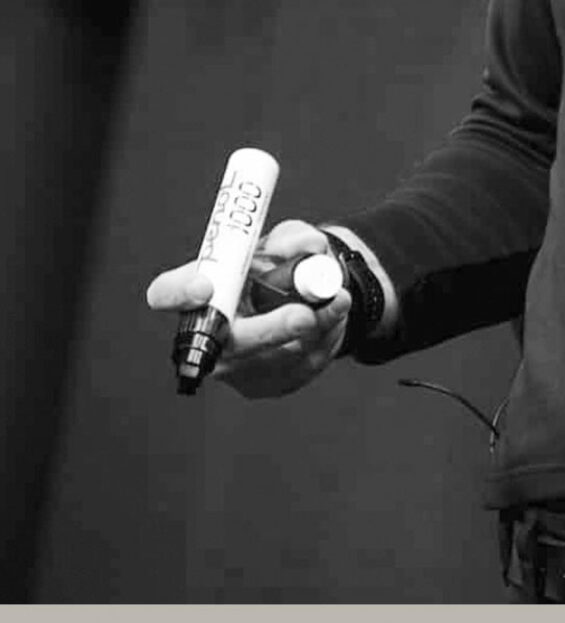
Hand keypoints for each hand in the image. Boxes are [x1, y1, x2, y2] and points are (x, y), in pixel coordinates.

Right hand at [146, 219, 351, 398]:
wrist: (307, 296)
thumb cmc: (281, 267)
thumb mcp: (289, 241)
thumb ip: (295, 237)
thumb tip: (306, 248)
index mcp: (200, 290)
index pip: (166, 293)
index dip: (177, 292)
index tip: (204, 285)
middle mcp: (207, 334)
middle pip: (226, 343)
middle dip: (268, 331)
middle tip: (304, 316)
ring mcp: (234, 366)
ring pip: (275, 357)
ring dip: (316, 327)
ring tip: (340, 299)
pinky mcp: (265, 384)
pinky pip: (299, 366)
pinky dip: (326, 338)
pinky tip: (334, 318)